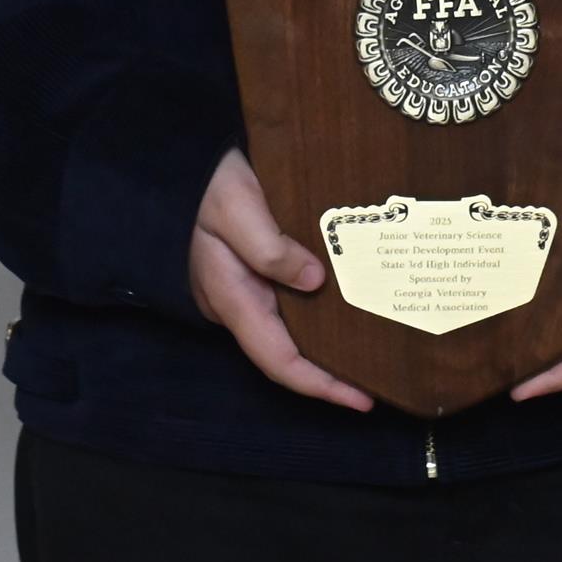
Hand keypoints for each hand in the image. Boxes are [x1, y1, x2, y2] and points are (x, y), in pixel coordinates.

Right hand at [188, 147, 372, 412]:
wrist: (177, 160)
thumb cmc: (206, 183)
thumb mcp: (237, 208)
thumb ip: (270, 246)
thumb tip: (316, 281)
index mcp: (233, 297)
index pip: (279, 360)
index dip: (321, 386)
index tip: (362, 400)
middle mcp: (239, 303)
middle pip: (288, 352)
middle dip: (332, 371)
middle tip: (383, 375)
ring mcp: (244, 288)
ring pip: (291, 328)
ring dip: (329, 340)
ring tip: (376, 343)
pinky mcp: (253, 269)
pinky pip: (290, 301)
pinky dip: (321, 308)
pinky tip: (350, 299)